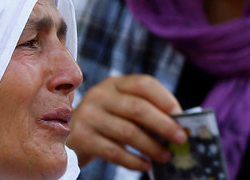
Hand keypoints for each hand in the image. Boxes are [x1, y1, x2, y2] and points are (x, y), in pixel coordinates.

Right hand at [66, 74, 186, 170]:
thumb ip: (146, 110)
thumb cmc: (107, 121)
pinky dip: (133, 160)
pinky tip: (145, 165)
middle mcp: (100, 95)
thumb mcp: (122, 107)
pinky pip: (113, 151)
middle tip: (180, 138)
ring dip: (151, 146)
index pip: (144, 84)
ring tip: (165, 156)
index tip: (181, 116)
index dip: (165, 99)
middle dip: (163, 125)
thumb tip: (179, 125)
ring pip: (127, 132)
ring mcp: (88, 115)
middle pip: (138, 108)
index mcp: (115, 83)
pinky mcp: (81, 138)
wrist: (68, 137)